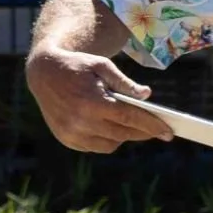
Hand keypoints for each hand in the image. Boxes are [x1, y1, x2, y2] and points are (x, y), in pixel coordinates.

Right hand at [26, 47, 170, 153]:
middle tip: (157, 131)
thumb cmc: (78, 66)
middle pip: (123, 134)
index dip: (152, 125)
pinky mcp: (66, 139)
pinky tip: (109, 128)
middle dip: (142, 132)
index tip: (168, 132)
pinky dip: (105, 140)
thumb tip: (147, 96)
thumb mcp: (103, 66)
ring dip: (123, 137)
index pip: (130, 118)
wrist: (43, 73)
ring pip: (110, 145)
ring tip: (130, 126)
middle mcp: (81, 121)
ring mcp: (72, 133)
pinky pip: (94, 147)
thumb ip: (125, 83)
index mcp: (92, 102)